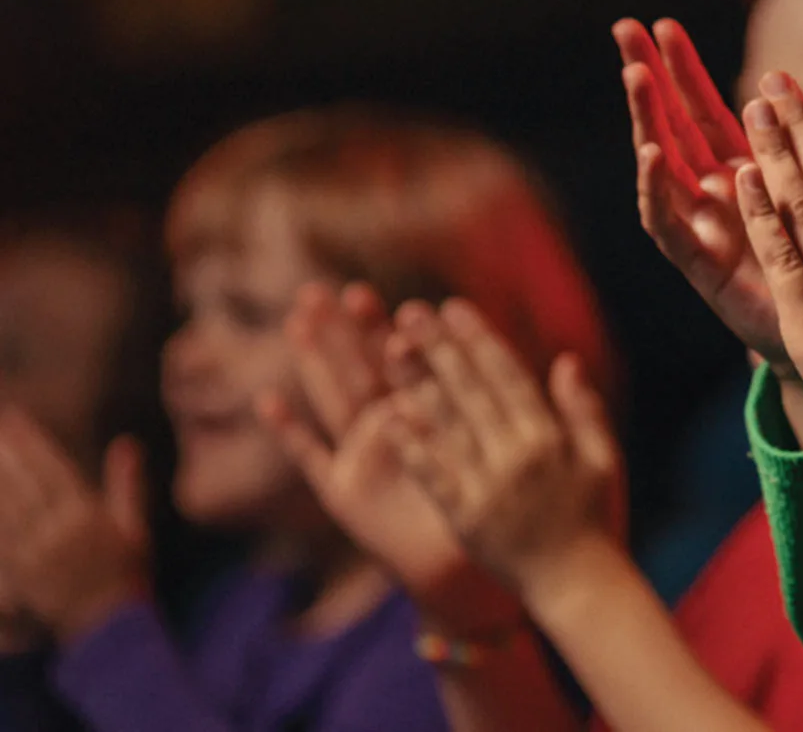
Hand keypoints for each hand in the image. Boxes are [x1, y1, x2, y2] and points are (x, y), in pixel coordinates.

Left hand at [0, 410, 147, 642]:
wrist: (108, 625)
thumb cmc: (126, 574)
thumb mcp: (135, 526)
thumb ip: (127, 484)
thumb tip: (126, 443)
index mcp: (87, 515)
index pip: (53, 468)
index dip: (31, 441)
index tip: (15, 417)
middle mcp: (57, 530)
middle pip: (24, 482)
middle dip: (6, 450)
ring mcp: (35, 552)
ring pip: (6, 506)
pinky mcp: (18, 572)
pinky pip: (0, 537)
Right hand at [259, 283, 519, 636]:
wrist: (463, 563)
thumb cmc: (482, 503)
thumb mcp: (470, 451)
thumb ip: (453, 413)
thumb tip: (443, 370)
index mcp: (424, 412)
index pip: (397, 360)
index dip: (378, 328)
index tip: (364, 293)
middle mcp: (387, 427)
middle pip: (358, 369)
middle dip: (340, 332)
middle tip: (317, 290)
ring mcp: (359, 456)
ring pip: (333, 399)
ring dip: (314, 364)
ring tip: (295, 322)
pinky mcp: (341, 491)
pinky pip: (311, 457)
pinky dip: (289, 432)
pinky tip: (268, 400)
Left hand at [382, 300, 622, 613]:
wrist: (576, 585)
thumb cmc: (593, 518)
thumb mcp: (602, 458)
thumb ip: (583, 408)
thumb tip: (565, 360)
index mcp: (549, 439)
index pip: (507, 377)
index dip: (478, 339)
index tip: (453, 307)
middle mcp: (516, 458)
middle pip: (471, 392)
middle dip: (440, 349)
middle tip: (410, 312)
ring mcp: (488, 489)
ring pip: (447, 426)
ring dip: (417, 384)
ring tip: (390, 349)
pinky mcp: (465, 520)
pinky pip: (434, 477)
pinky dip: (413, 446)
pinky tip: (388, 417)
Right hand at [615, 17, 787, 367]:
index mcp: (746, 167)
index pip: (704, 107)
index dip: (683, 68)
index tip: (663, 24)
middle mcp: (714, 192)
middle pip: (671, 124)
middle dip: (648, 79)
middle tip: (624, 31)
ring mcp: (701, 227)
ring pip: (662, 165)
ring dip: (647, 120)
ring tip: (635, 77)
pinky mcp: (700, 265)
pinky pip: (669, 224)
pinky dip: (657, 190)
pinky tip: (652, 156)